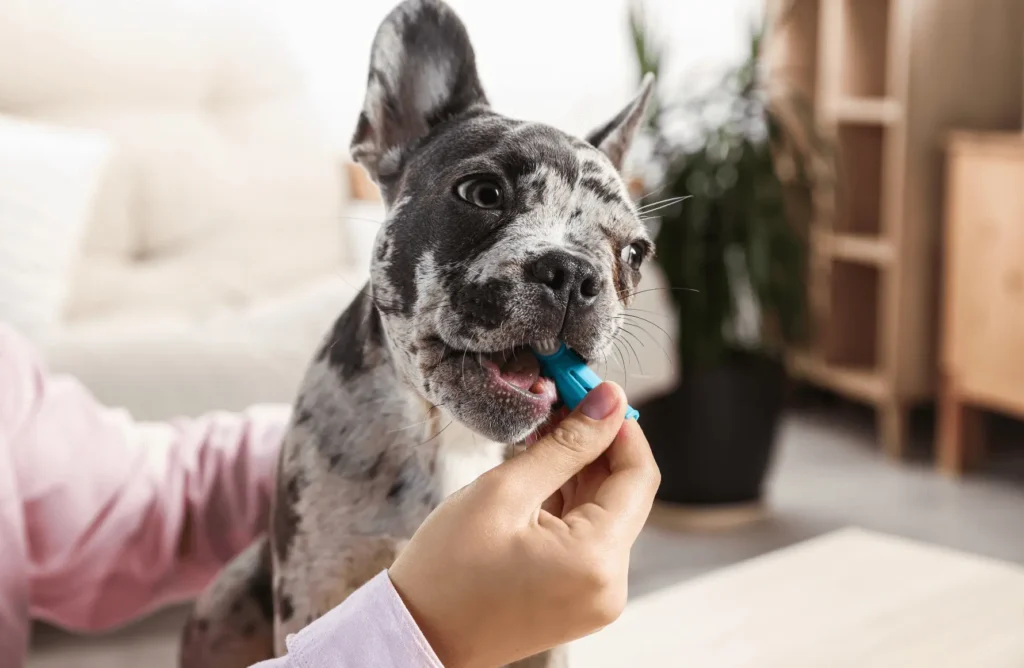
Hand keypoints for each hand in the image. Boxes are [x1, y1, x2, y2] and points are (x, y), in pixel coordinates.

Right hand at [388, 382, 659, 667]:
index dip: (619, 426)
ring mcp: (597, 597)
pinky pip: (590, 537)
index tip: (592, 390)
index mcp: (596, 560)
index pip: (638, 475)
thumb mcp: (505, 491)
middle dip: (598, 443)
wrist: (417, 636)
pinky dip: (571, 501)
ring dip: (582, 470)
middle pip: (625, 493)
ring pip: (606, 512)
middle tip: (563, 401)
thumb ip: (566, 444)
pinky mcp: (580, 598)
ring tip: (543, 432)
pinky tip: (542, 471)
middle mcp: (610, 585)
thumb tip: (609, 400)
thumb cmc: (447, 570)